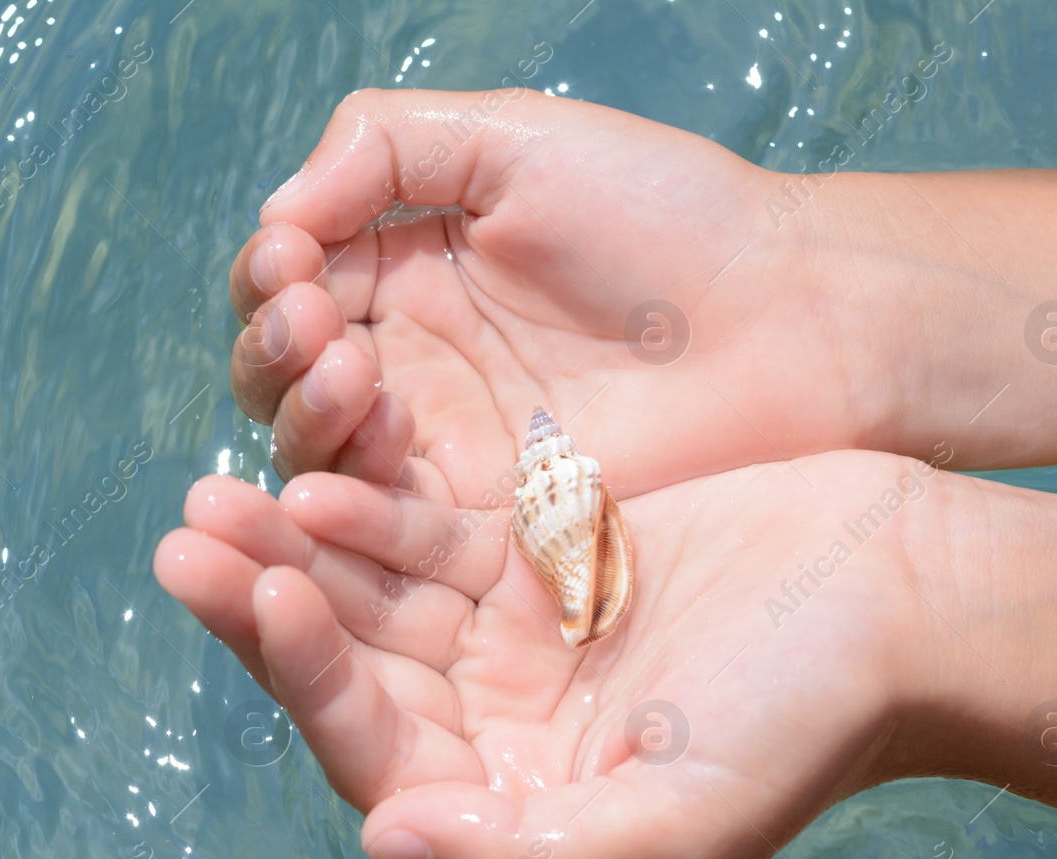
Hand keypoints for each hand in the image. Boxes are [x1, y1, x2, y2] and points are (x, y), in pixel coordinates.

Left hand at [154, 450, 943, 858]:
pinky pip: (428, 533)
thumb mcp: (686, 815)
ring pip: (373, 591)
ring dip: (297, 542)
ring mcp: (512, 637)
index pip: (377, 749)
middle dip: (266, 602)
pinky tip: (325, 464)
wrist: (906, 597)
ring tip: (222, 487)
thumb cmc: (817, 718)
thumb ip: (534, 853)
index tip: (261, 597)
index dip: (306, 678)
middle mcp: (497, 725)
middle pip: (352, 664)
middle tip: (189, 532)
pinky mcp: (536, 558)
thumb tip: (387, 838)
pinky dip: (374, 503)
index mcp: (516, 801)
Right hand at [229, 88, 887, 504]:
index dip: (269, 276)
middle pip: (283, 373)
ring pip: (315, 448)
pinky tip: (373, 436)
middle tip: (317, 325)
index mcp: (410, 267)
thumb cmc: (667, 214)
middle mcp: (412, 360)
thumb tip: (279, 215)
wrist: (787, 322)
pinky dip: (346, 485)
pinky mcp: (478, 521)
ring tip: (348, 373)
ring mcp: (441, 445)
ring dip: (302, 407)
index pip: (289, 282)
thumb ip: (386, 146)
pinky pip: (380, 517)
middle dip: (275, 345)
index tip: (292, 261)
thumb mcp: (516, 139)